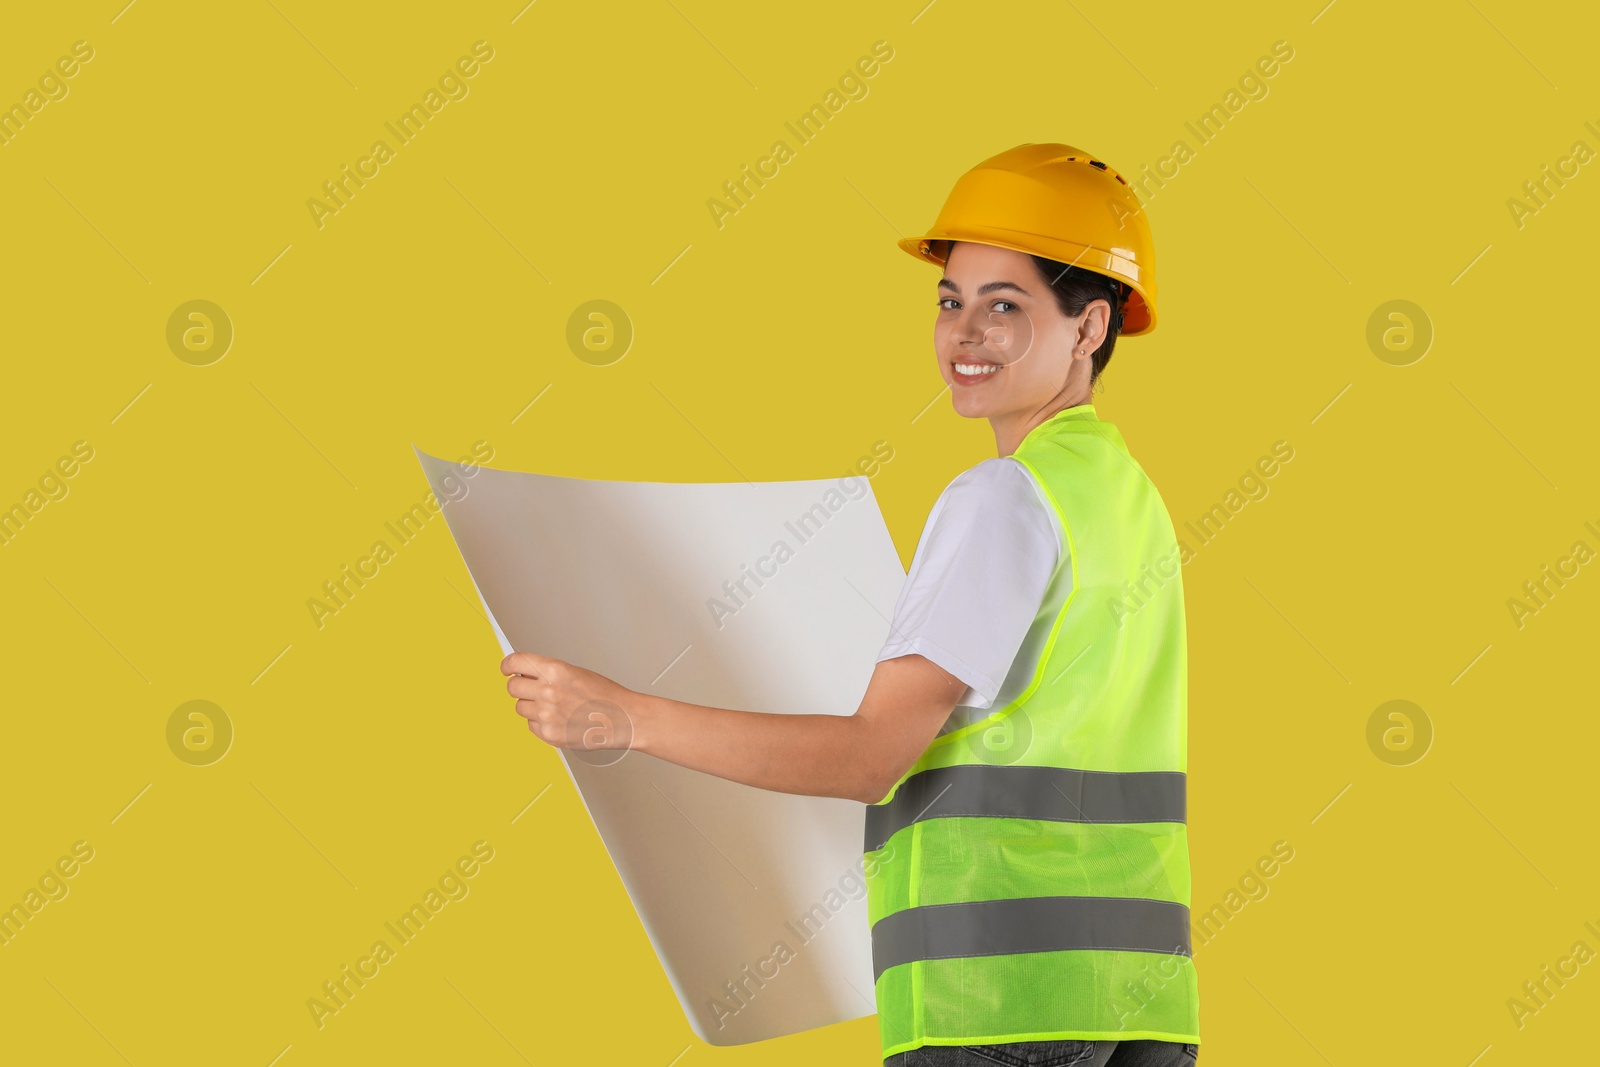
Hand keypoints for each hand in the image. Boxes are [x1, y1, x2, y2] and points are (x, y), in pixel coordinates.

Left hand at [500, 652, 639, 754]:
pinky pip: (531, 726)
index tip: (506, 668)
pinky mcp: (549, 734)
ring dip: (531, 706)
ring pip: (520, 708)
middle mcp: (547, 691)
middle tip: (529, 689)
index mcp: (554, 670)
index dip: (507, 665)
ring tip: (553, 706)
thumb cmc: (604, 695)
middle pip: (512, 687)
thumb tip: (523, 674)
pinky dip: (540, 723)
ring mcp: (547, 715)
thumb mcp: (575, 672)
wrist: (623, 718)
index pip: (515, 663)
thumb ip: (547, 673)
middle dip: (519, 687)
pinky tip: (559, 719)